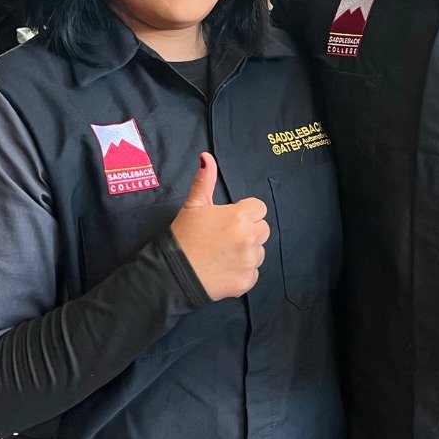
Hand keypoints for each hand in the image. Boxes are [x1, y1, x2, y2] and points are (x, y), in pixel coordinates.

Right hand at [170, 153, 269, 300]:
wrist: (174, 273)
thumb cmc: (184, 236)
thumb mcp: (193, 205)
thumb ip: (205, 180)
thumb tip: (207, 157)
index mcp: (240, 216)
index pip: (259, 208)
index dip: (246, 212)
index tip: (230, 220)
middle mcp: (250, 237)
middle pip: (264, 228)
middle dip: (249, 230)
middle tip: (226, 237)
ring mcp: (250, 261)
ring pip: (260, 250)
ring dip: (248, 251)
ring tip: (224, 253)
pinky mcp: (249, 281)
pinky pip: (254, 271)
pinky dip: (243, 270)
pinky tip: (225, 268)